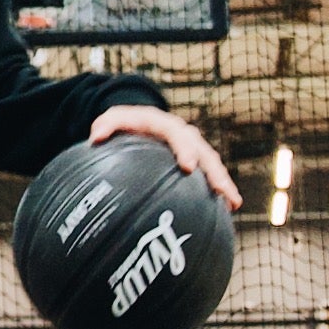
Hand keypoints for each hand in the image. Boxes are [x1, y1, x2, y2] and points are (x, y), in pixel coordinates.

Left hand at [89, 101, 240, 212]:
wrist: (141, 121)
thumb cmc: (127, 124)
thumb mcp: (114, 119)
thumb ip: (106, 124)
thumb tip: (96, 138)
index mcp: (166, 125)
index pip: (177, 135)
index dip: (185, 149)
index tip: (188, 166)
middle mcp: (185, 135)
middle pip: (204, 153)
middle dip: (214, 171)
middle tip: (221, 190)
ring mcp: (194, 148)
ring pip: (212, 165)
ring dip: (223, 182)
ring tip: (233, 202)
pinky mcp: (197, 161)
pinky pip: (210, 176)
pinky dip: (220, 190)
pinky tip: (228, 210)